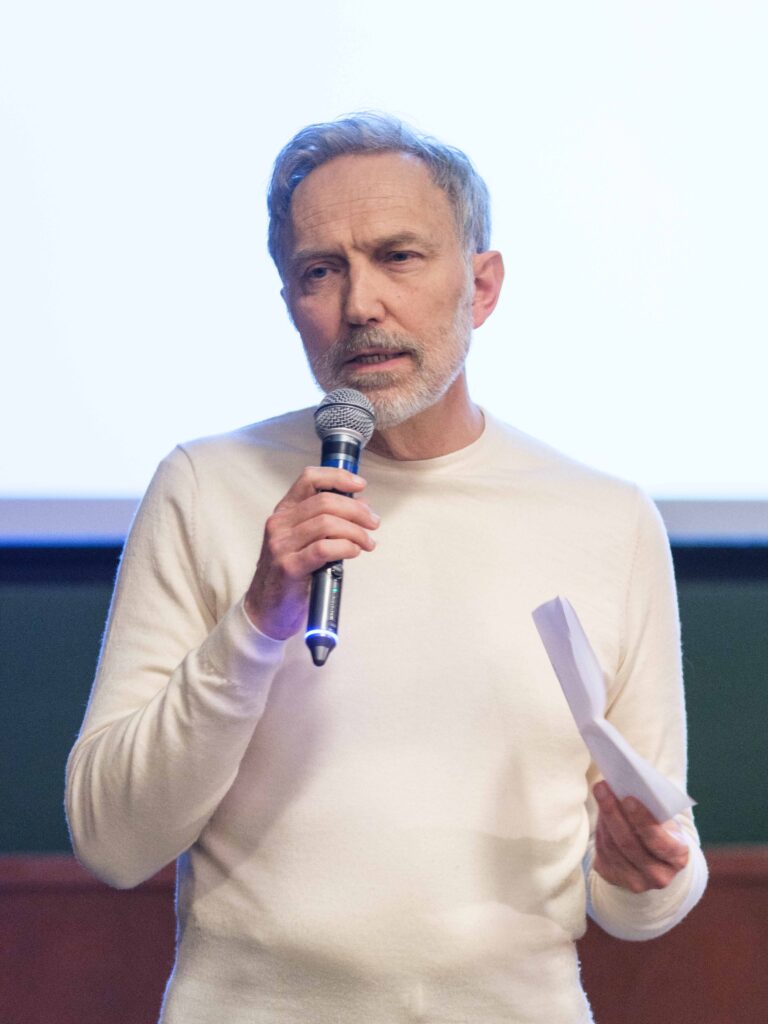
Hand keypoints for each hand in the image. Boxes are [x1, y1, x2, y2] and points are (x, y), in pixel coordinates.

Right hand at [244, 466, 378, 639]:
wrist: (267, 610)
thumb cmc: (291, 573)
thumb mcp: (307, 541)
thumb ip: (330, 520)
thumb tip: (362, 504)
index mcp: (284, 512)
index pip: (309, 479)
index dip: (338, 477)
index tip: (360, 485)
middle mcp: (279, 523)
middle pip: (325, 501)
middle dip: (357, 510)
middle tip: (373, 523)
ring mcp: (281, 545)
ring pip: (327, 523)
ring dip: (356, 532)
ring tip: (367, 543)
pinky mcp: (288, 566)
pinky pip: (324, 548)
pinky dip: (346, 547)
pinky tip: (354, 552)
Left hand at [593, 781, 689, 893]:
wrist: (656, 860)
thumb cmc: (662, 832)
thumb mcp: (667, 822)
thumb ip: (653, 809)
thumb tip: (626, 787)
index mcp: (678, 858)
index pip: (659, 841)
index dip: (643, 820)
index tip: (628, 798)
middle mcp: (658, 876)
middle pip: (629, 843)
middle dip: (613, 812)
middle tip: (602, 787)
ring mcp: (636, 882)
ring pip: (611, 847)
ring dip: (603, 818)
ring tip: (600, 793)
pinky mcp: (614, 880)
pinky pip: (602, 853)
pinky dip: (599, 830)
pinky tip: (601, 813)